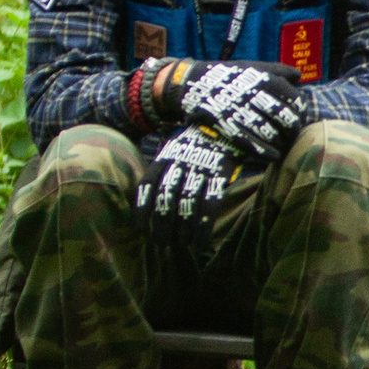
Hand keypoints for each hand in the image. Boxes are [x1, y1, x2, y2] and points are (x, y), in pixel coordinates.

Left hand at [136, 126, 239, 260]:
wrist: (228, 123)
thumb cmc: (198, 143)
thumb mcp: (176, 148)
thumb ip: (165, 170)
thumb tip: (151, 202)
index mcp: (166, 156)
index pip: (148, 185)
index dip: (142, 209)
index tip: (141, 229)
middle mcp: (180, 162)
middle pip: (166, 198)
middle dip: (162, 224)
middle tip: (162, 243)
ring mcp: (201, 167)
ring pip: (187, 202)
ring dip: (182, 228)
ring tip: (180, 244)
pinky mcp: (221, 173)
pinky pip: (210, 203)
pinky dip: (204, 224)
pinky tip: (200, 240)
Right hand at [160, 61, 307, 161]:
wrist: (195, 84)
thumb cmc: (229, 75)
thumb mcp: (253, 66)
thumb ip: (278, 70)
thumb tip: (299, 75)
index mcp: (266, 80)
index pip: (294, 99)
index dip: (300, 112)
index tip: (299, 118)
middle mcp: (256, 96)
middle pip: (285, 118)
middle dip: (293, 129)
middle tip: (294, 135)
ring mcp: (242, 112)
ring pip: (271, 133)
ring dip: (282, 143)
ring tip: (285, 147)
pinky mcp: (229, 126)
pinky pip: (252, 143)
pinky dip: (266, 152)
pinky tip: (273, 157)